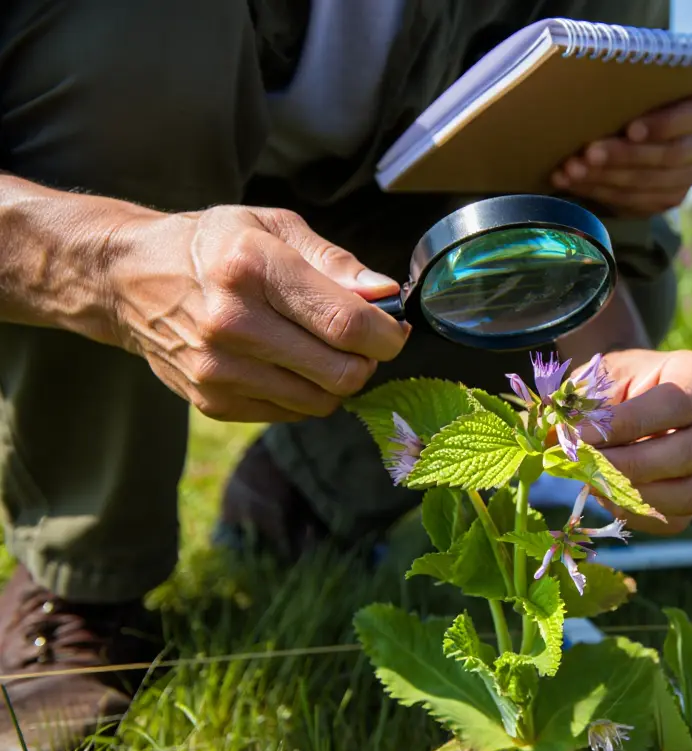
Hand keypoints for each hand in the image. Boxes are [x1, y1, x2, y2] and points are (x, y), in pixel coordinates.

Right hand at [108, 205, 410, 421]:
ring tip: (320, 347)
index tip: (392, 329)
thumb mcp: (274, 227)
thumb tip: (386, 294)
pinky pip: (292, 413)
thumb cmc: (216, 245)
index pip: (346, 322)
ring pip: (323, 400)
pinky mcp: (213, 402)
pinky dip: (304, 393)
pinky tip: (287, 362)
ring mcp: (220, 369)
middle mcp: (232, 323)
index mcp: (252, 268)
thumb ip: (336, 262)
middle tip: (359, 339)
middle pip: (342, 372)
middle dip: (368, 359)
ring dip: (337, 379)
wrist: (130, 279)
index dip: (386, 334)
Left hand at [551, 92, 691, 216]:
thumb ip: (626, 87)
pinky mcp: (669, 198)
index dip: (662, 125)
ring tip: (572, 169)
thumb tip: (592, 80)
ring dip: (605, 177)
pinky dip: (600, 191)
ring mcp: (689, 175)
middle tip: (589, 153)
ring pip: (649, 182)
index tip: (630, 129)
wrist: (629, 134)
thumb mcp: (633, 88)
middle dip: (624, 156)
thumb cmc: (630, 99)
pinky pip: (636, 201)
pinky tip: (573, 182)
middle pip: (669, 155)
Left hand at [585, 349, 691, 534]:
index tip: (580, 436)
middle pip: (687, 452)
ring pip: (691, 492)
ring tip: (592, 482)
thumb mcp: (597, 377)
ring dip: (635, 495)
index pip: (675, 405)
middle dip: (627, 466)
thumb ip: (581, 404)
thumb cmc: (614, 381)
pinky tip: (606, 496)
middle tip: (581, 466)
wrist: (629, 392)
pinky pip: (678, 518)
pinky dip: (638, 515)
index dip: (627, 425)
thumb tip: (554, 436)